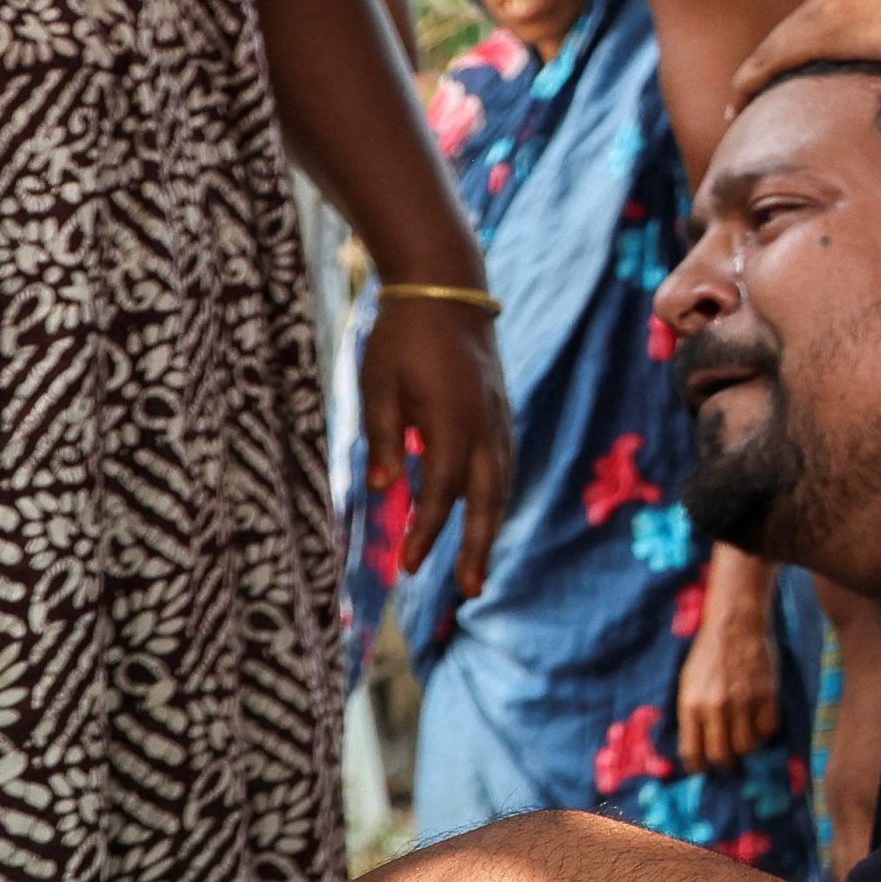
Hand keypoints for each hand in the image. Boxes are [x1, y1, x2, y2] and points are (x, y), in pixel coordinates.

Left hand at [366, 292, 513, 596]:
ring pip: (501, 485)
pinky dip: (495, 499)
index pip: (442, 490)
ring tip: (477, 570)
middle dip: (480, 547)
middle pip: (487, 499)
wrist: (447, 290)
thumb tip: (382, 488)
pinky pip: (502, 466)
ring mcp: (498, 419)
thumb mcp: (377, 384)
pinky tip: (485, 518)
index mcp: (452, 419)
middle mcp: (484, 425)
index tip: (408, 566)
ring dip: (491, 528)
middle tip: (471, 591)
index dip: (427, 531)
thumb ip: (382, 436)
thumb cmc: (401, 337)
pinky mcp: (499, 414)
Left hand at [672, 548, 783, 770]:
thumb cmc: (708, 655)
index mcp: (691, 706)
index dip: (698, 767)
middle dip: (725, 762)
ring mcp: (743, 703)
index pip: (692, 753)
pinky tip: (760, 719)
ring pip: (748, 746)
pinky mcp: (767, 696)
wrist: (735, 626)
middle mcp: (716, 708)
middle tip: (728, 757)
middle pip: (722, 756)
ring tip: (745, 736)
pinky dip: (765, 730)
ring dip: (747, 746)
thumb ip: (691, 715)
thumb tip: (696, 746)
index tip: (703, 768)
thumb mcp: (687, 685)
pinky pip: (769, 729)